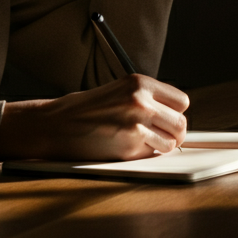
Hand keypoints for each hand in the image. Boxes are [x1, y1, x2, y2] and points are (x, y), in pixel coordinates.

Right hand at [0, 74, 189, 161]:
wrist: (55, 125)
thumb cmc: (85, 109)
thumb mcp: (119, 91)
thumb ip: (146, 99)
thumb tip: (173, 116)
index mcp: (140, 83)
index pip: (182, 101)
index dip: (175, 113)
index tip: (167, 118)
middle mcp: (141, 101)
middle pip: (181, 123)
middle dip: (173, 132)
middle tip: (159, 135)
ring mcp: (136, 125)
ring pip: (172, 142)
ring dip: (161, 145)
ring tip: (141, 141)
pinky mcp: (129, 147)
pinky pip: (153, 154)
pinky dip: (146, 155)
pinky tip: (127, 147)